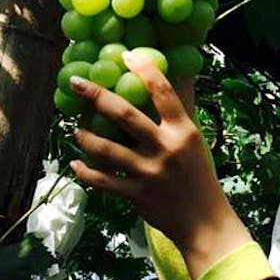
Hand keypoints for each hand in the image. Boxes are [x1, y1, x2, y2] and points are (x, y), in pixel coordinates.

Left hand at [69, 52, 250, 279]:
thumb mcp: (195, 143)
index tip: (124, 55)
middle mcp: (165, 149)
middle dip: (96, 96)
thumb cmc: (199, 179)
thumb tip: (177, 78)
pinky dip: (85, 172)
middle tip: (75, 83)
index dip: (143, 69)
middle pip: (124, 116)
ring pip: (106, 149)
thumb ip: (181, 114)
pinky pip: (102, 181)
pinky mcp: (136, 195)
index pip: (163, 92)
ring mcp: (149, 173)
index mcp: (183, 132)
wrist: (205, 223)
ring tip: (76, 130)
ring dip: (85, 137)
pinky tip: (75, 164)